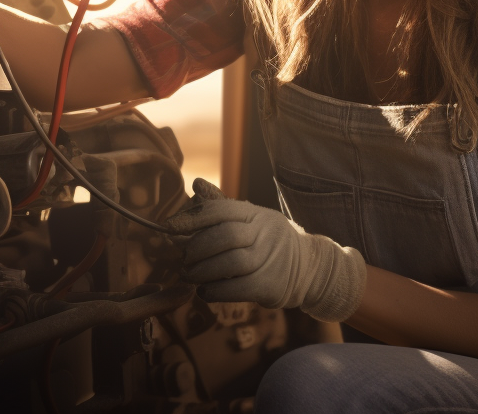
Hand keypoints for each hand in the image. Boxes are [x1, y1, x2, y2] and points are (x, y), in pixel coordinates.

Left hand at [164, 178, 365, 321]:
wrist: (310, 268)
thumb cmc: (268, 241)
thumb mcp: (250, 219)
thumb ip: (221, 206)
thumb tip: (196, 185)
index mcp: (255, 213)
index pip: (220, 209)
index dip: (191, 218)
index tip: (168, 227)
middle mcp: (265, 233)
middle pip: (224, 236)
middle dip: (196, 248)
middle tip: (183, 259)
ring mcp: (270, 260)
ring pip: (230, 263)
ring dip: (201, 272)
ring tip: (190, 276)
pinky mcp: (271, 286)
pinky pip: (236, 289)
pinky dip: (214, 291)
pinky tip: (204, 291)